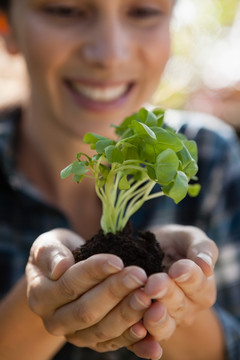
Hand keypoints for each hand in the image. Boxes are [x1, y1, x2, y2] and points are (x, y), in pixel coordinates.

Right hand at [26, 229, 150, 352]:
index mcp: (41, 296)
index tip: (118, 261)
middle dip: (115, 292)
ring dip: (127, 315)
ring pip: (102, 331)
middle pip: (87, 310)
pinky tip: (152, 339)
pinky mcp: (95, 343)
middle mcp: (55, 321)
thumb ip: (49, 253)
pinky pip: (115, 345)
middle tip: (139, 276)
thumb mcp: (48, 245)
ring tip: (148, 297)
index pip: (70, 285)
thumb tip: (60, 267)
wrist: (63, 274)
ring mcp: (76, 335)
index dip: (94, 272)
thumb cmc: (59, 254)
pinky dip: (135, 344)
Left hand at [128, 225, 217, 358]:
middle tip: (153, 284)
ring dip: (155, 319)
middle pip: (179, 305)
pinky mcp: (146, 326)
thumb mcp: (190, 238)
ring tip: (147, 308)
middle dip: (166, 294)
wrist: (150, 252)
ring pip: (164, 325)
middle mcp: (187, 308)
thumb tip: (206, 266)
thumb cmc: (175, 244)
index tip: (177, 269)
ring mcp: (167, 320)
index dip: (188, 278)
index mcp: (202, 288)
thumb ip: (201, 249)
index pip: (198, 285)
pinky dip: (140, 336)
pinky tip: (135, 328)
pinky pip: (144, 337)